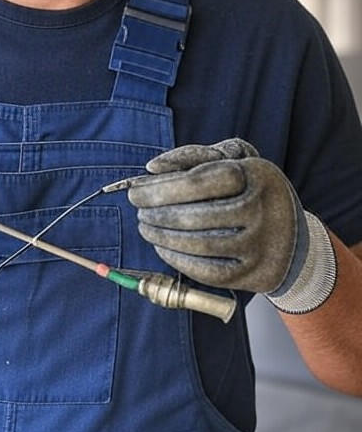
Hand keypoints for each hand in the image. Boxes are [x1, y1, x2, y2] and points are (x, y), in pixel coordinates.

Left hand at [127, 139, 335, 310]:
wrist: (295, 241)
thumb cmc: (251, 193)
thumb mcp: (234, 163)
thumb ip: (193, 157)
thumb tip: (151, 169)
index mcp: (257, 174)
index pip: (198, 181)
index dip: (160, 189)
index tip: (136, 193)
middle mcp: (264, 209)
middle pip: (195, 216)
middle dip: (156, 215)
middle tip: (139, 212)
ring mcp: (261, 245)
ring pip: (198, 245)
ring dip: (162, 237)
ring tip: (146, 228)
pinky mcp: (255, 274)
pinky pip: (207, 271)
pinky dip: (177, 259)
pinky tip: (163, 247)